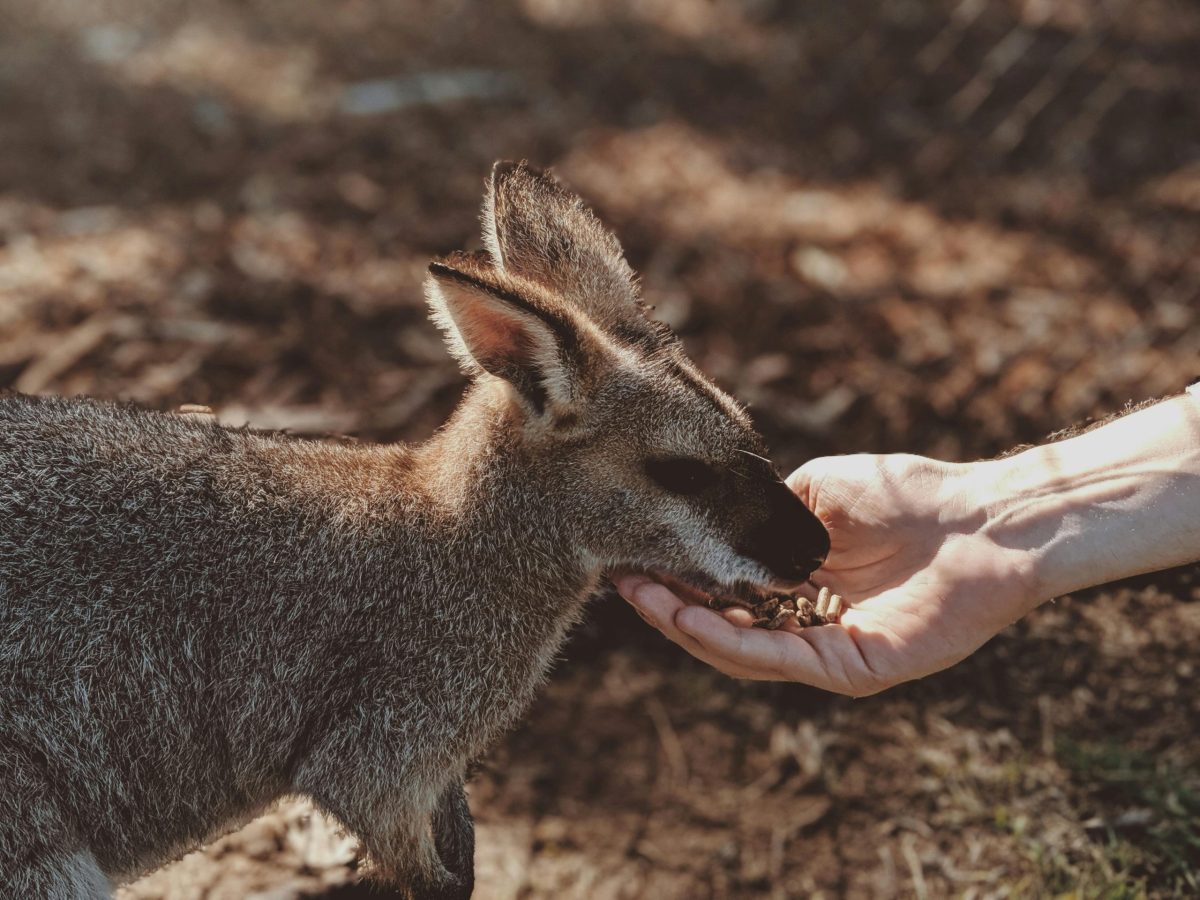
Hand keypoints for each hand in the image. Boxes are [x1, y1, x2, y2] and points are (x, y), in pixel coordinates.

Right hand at [616, 453, 1039, 695]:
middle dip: (668, 607)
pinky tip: (691, 618)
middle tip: (621, 582)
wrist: (983, 517)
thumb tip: (711, 517)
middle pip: (724, 627)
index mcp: (800, 584)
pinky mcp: (854, 669)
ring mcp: (829, 650)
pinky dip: (731, 642)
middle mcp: (808, 623)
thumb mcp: (815, 492)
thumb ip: (765, 513)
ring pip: (742, 651)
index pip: (726, 592)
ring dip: (686, 626)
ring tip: (643, 598)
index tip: (632, 557)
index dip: (678, 579)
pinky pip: (781, 661)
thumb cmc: (909, 495)